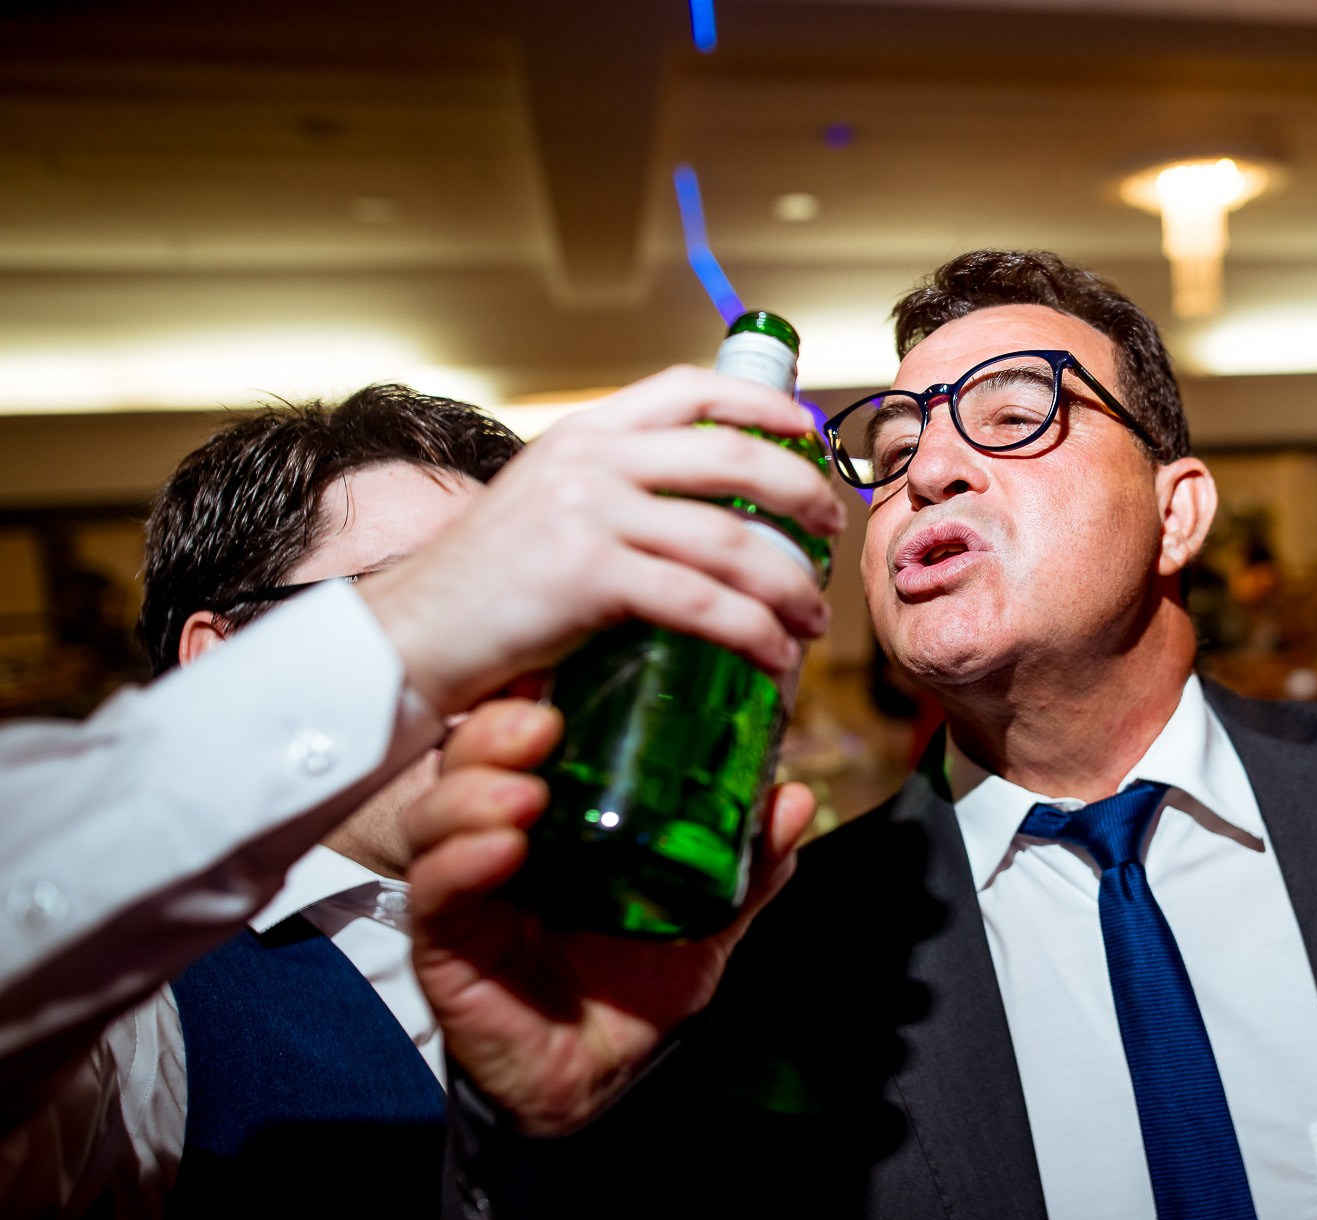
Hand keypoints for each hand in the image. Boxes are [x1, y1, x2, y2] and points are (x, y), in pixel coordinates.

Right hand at [360, 366, 846, 715]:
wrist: (411, 637)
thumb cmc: (487, 587)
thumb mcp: (549, 505)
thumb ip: (614, 490)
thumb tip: (704, 511)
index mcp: (583, 432)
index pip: (689, 389)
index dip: (763, 405)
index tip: (810, 433)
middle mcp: (590, 460)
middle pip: (732, 458)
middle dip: (800, 496)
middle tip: (830, 535)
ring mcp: (589, 514)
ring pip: (729, 541)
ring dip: (788, 585)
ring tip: (811, 619)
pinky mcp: (588, 577)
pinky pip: (702, 603)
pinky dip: (753, 633)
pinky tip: (774, 657)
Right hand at [404, 698, 813, 1133]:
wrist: (600, 1081)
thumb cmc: (635, 988)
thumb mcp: (705, 916)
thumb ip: (748, 864)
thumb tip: (794, 801)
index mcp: (556, 818)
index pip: (527, 738)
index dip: (537, 697)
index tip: (569, 671)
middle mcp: (500, 838)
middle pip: (471, 760)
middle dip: (497, 731)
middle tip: (542, 721)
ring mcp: (468, 886)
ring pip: (440, 814)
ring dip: (475, 790)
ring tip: (523, 793)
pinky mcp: (446, 941)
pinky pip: (438, 891)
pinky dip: (463, 861)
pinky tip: (502, 850)